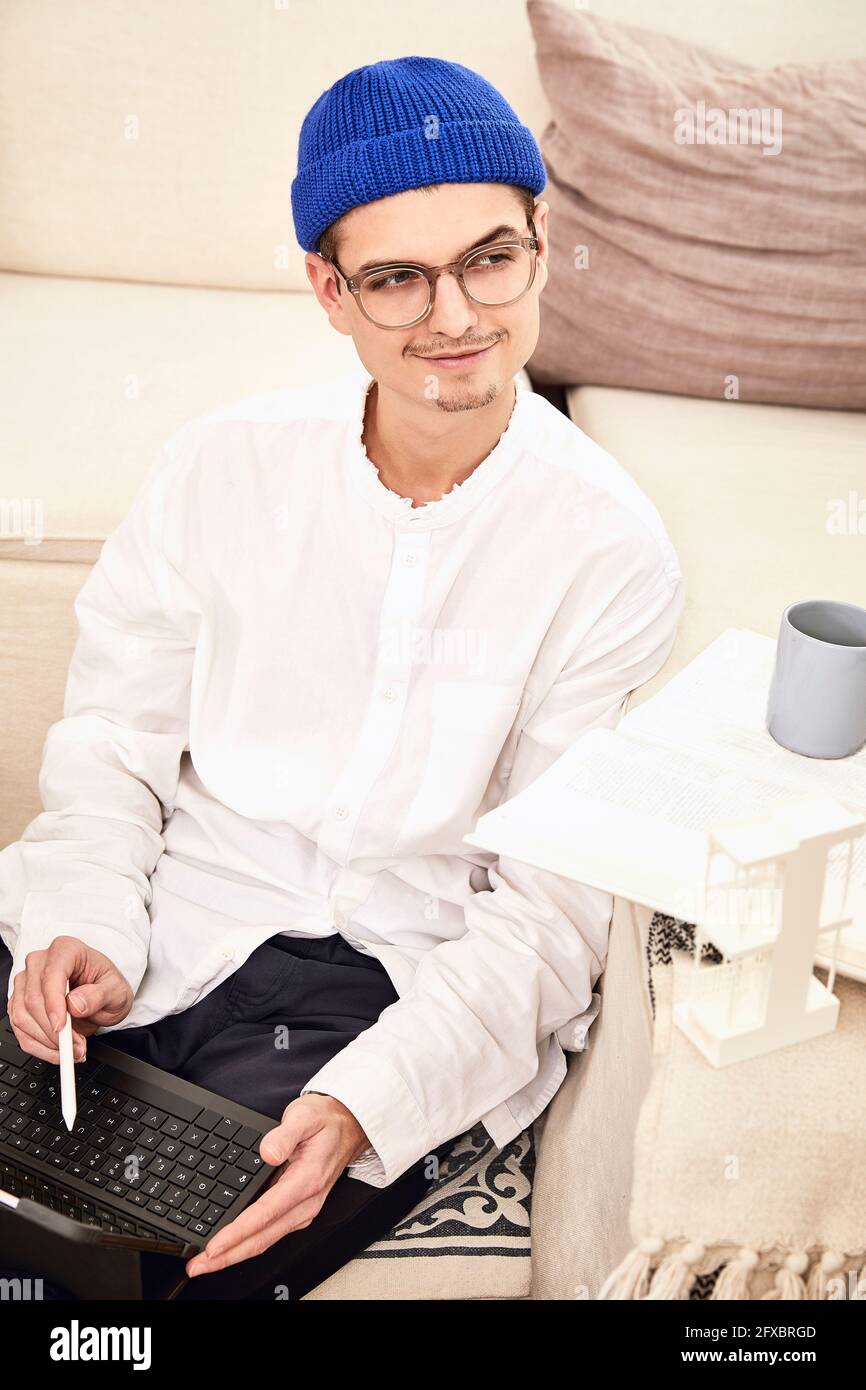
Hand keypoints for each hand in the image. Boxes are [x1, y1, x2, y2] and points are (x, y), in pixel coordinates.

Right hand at [7, 935, 133, 1062]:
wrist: (102, 993)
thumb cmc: (107, 985)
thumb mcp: (116, 990)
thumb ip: (98, 995)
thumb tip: (74, 1005)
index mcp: (66, 950)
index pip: (51, 975)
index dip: (53, 1003)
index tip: (61, 1027)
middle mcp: (40, 962)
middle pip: (34, 999)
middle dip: (54, 1031)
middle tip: (77, 1047)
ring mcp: (26, 982)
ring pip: (22, 1017)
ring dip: (46, 1041)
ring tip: (73, 1050)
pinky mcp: (19, 1002)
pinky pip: (20, 1029)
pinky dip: (37, 1046)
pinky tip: (56, 1051)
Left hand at [185, 1093, 368, 1277]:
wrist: (347, 1126)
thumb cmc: (325, 1122)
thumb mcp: (305, 1116)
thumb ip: (285, 1134)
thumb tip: (267, 1152)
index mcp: (305, 1182)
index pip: (264, 1215)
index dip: (237, 1234)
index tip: (214, 1246)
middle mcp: (304, 1203)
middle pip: (261, 1239)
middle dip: (227, 1256)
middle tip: (198, 1265)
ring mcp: (300, 1210)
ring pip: (263, 1241)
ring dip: (233, 1254)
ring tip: (205, 1262)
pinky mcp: (295, 1210)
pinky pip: (268, 1233)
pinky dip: (245, 1244)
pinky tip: (229, 1246)